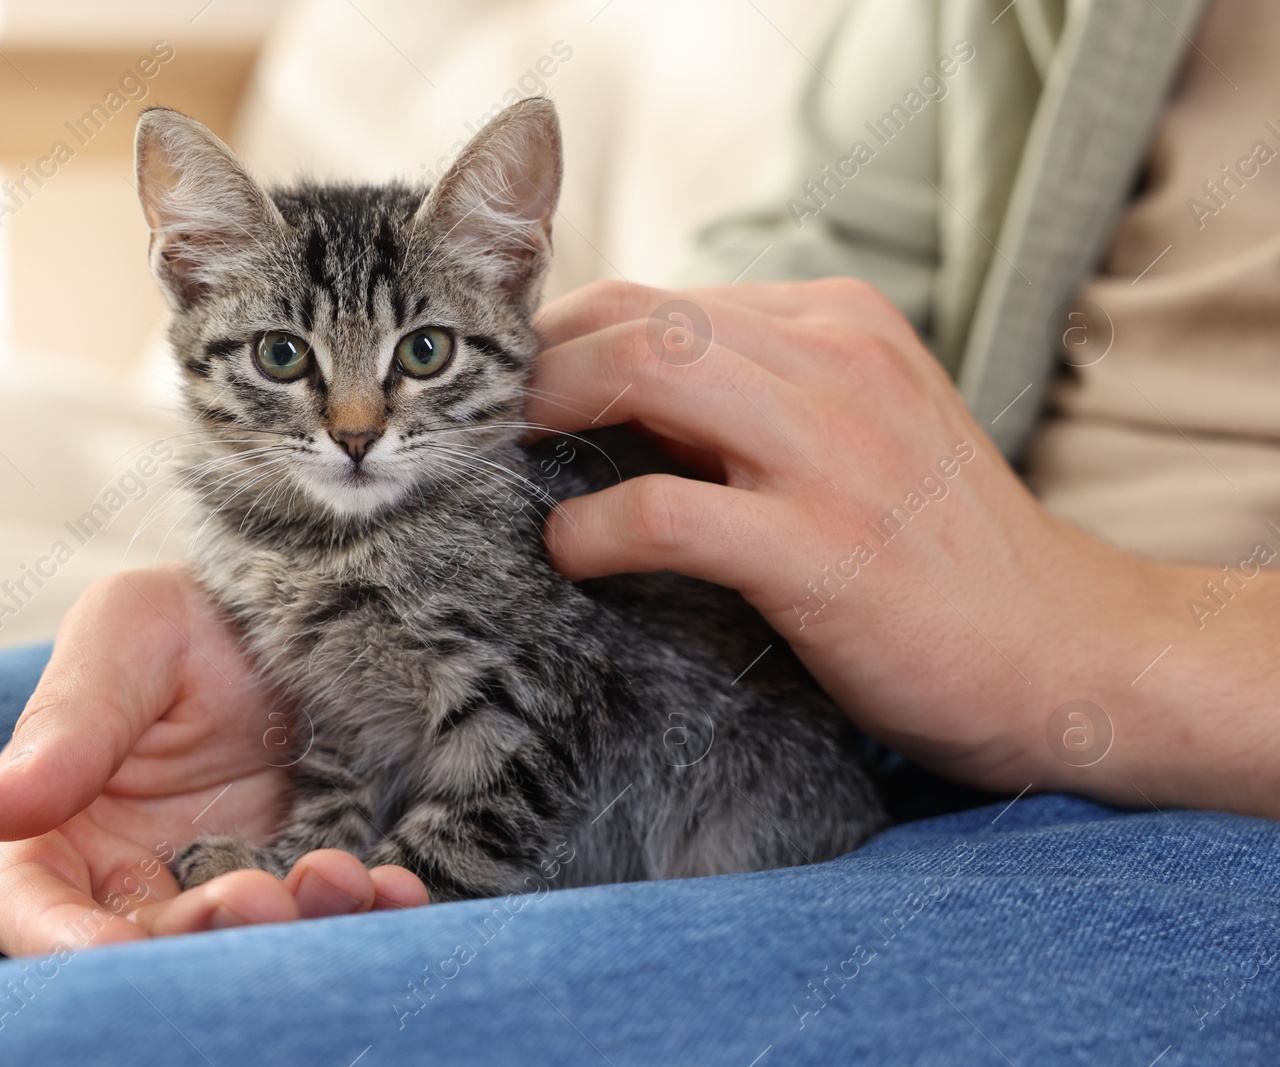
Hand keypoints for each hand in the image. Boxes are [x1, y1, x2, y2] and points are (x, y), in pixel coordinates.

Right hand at [0, 566, 427, 956]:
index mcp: (54, 825)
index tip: (119, 947)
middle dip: (204, 934)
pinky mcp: (296, 879)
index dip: (66, 941)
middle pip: (146, 944)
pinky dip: (361, 912)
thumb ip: (67, 727)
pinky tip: (396, 889)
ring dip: (289, 927)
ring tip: (340, 878)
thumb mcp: (123, 639)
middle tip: (264, 898)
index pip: (33, 908)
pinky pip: (323, 916)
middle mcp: (129, 875)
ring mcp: (216, 883)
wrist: (286, 615)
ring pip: (239, 942)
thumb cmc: (180, 619)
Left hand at [528, 279, 1279, 816]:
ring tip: (502, 462)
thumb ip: (749, 401)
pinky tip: (568, 549)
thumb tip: (610, 400)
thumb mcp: (857, 433)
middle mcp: (837, 361)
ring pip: (646, 373)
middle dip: (537, 361)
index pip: (662, 298)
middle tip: (480, 420)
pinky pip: (663, 511)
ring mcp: (832, 448)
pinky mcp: (822, 547)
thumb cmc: (940, 551)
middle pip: (638, 317)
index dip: (565, 335)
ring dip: (549, 412)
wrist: (1066, 650)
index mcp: (841, 325)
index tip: (513, 386)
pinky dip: (593, 527)